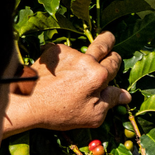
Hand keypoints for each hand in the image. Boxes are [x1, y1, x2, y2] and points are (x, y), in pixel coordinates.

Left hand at [3, 32, 130, 135]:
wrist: (27, 104)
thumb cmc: (60, 113)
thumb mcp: (92, 115)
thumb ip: (110, 102)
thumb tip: (126, 95)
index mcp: (98, 76)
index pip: (115, 62)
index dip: (115, 63)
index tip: (112, 64)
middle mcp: (85, 59)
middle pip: (103, 42)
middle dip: (108, 40)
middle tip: (109, 38)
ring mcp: (67, 53)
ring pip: (79, 51)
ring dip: (78, 59)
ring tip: (68, 76)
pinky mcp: (51, 51)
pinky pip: (61, 53)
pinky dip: (61, 61)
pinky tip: (54, 75)